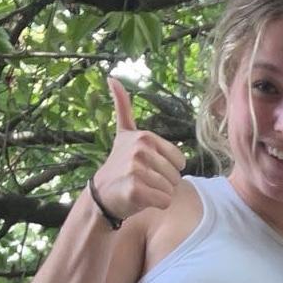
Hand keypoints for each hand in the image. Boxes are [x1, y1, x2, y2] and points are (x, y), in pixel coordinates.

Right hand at [92, 77, 185, 220]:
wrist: (102, 194)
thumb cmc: (119, 165)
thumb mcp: (123, 134)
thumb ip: (123, 108)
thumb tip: (112, 78)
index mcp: (145, 137)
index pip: (180, 161)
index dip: (168, 169)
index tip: (149, 168)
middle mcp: (140, 150)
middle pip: (176, 176)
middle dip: (164, 183)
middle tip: (144, 181)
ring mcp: (136, 170)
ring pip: (171, 189)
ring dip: (160, 194)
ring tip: (142, 189)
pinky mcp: (135, 189)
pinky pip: (164, 201)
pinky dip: (157, 205)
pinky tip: (141, 200)